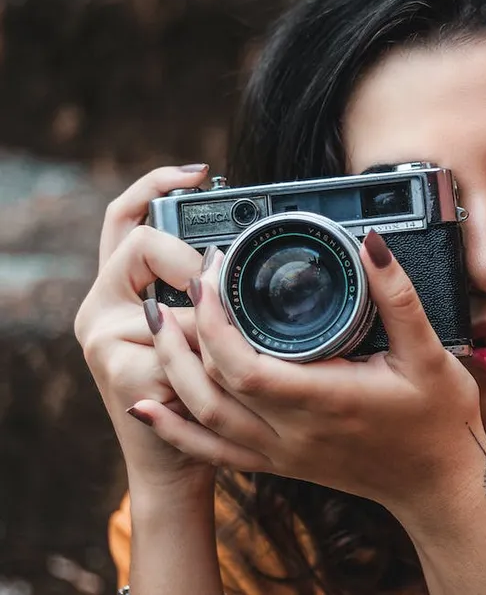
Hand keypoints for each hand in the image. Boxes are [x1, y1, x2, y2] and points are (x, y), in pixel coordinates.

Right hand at [73, 165, 215, 491]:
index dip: (156, 185)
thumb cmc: (198, 389)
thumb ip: (204, 291)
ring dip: (205, 320)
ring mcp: (103, 339)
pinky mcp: (118, 369)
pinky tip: (216, 378)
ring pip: (165, 295)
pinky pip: (177, 341)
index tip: (201, 173)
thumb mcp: (198, 330)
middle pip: (137, 244)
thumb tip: (237, 257)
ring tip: (223, 348)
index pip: (124, 218)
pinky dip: (207, 356)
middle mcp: (100, 308)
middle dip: (187, 259)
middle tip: (218, 282)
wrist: (175, 460)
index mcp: (118, 290)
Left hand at [131, 230, 485, 519]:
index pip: (244, 366)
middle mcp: (294, 432)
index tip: (210, 276)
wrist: (439, 485)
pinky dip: (176, 428)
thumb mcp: (428, 351)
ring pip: (205, 417)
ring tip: (159, 325)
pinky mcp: (281, 464)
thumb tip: (371, 244)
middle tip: (178, 287)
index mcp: (326, 399)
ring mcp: (283, 453)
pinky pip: (215, 450)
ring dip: (174, 370)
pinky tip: (150, 407)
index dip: (214, 321)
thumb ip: (396, 295)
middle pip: (212, 388)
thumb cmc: (438, 419)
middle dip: (184, 333)